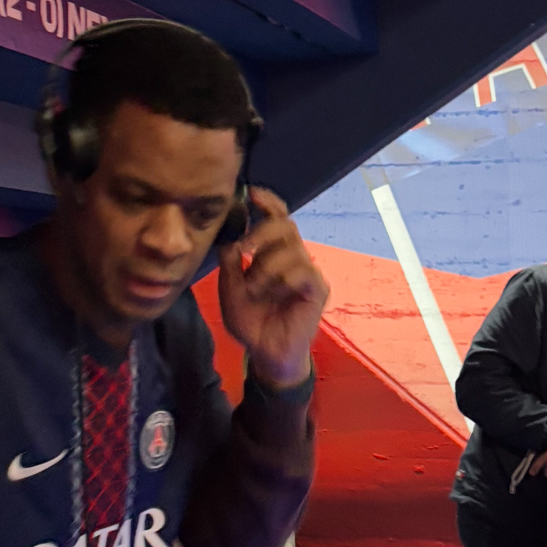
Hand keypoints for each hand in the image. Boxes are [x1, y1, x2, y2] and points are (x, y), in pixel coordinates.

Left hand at [217, 188, 329, 389]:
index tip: (252, 193)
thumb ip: (230, 262)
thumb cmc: (251, 321)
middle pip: (285, 225)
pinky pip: (303, 270)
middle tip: (243, 248)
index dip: (268, 202)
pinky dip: (284, 277)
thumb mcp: (230, 289)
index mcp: (274, 253)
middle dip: (261, 232)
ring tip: (254, 286)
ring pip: (290, 248)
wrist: (265, 353)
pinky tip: (274, 292)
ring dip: (266, 265)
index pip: (277, 218)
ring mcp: (308, 272)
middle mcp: (294, 257)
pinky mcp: (317, 289)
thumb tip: (228, 235)